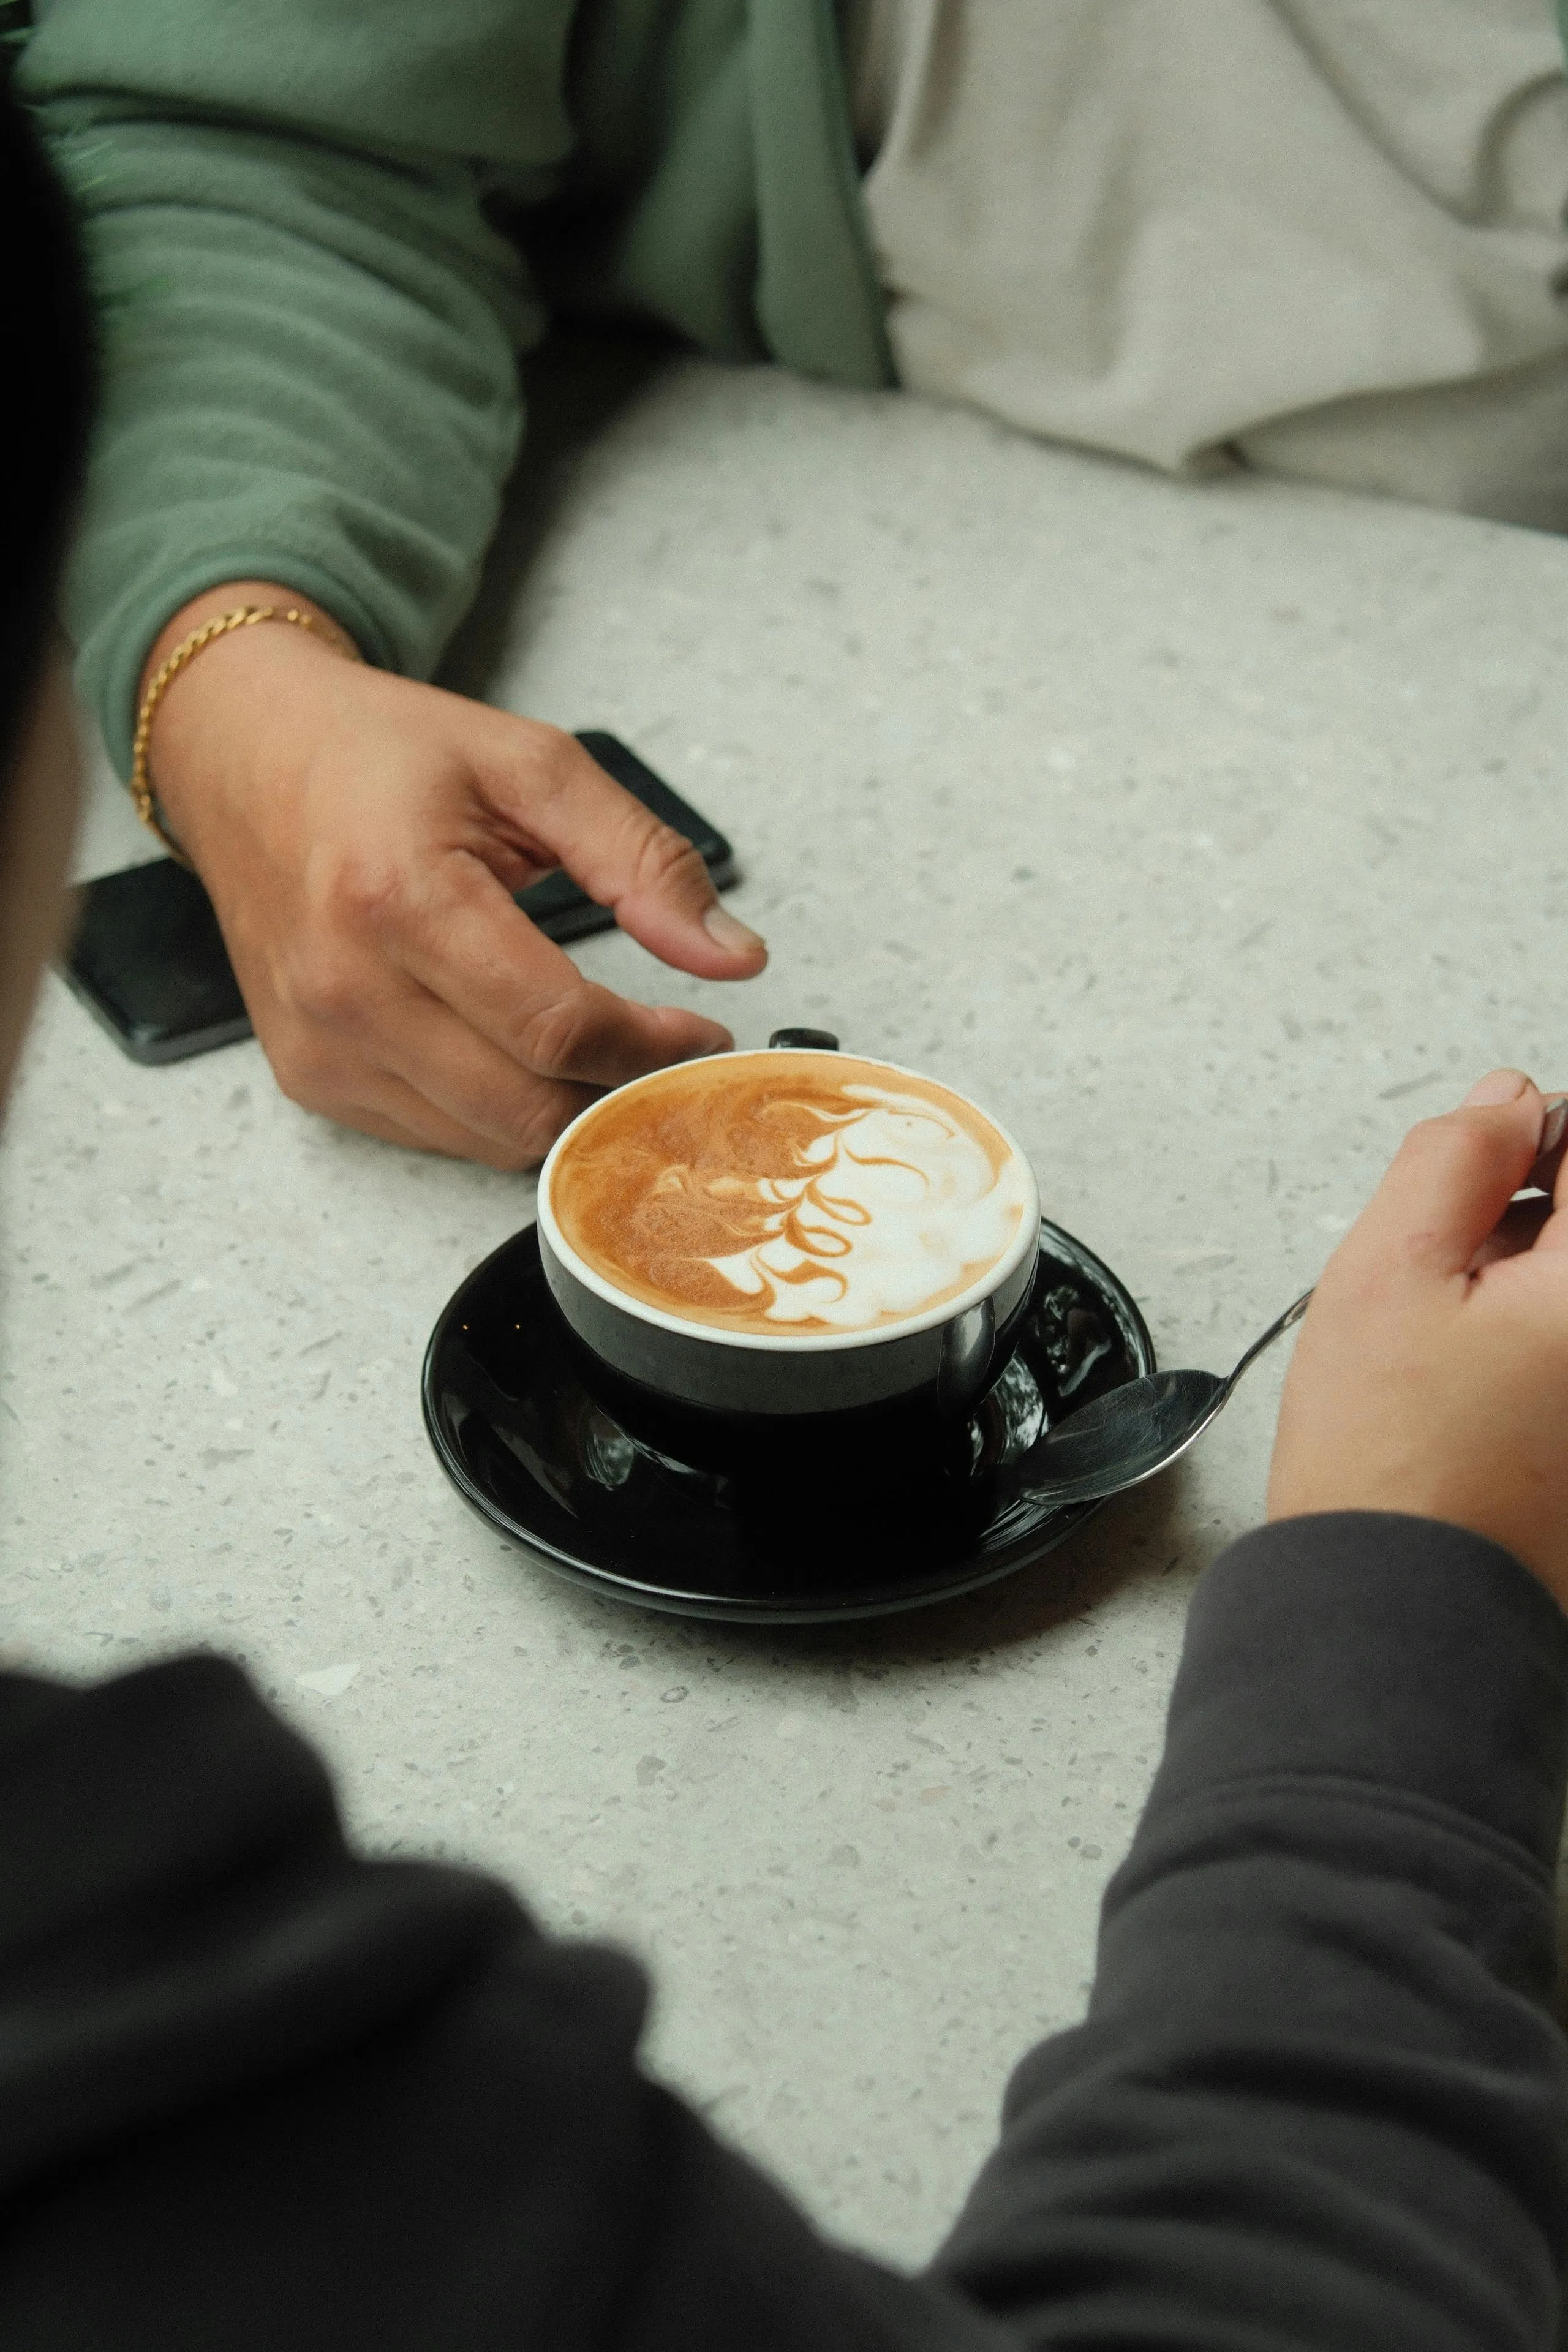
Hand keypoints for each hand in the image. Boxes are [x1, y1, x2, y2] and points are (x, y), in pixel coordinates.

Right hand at [142, 586, 765, 1166]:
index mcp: (398, 897)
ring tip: (605, 1053)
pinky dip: (498, 1113)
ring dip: (563, 1112)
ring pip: (486, 1139)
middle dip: (616, 1094)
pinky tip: (523, 1057)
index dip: (648, 1047)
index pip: (555, 1027)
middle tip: (665, 1055)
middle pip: (524, 1105)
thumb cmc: (378, 755)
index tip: (701, 1032)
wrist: (243, 757)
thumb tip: (733, 955)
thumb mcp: (530, 767)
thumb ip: (641, 859)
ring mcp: (320, 1044)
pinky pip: (435, 1135)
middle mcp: (345, 986)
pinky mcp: (309, 1076)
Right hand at [1268, 1069, 1567, 1605]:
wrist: (1399, 1615)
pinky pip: (1557, 1363)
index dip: (1528, 1145)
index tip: (1478, 1176)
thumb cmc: (1389, 1468)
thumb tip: (1508, 1100)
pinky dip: (1530, 1356)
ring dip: (1528, 1292)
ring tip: (1454, 1359)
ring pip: (1566, 1296)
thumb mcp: (1386, 1272)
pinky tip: (1477, 1399)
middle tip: (1450, 1284)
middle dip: (1528, 1227)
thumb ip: (1453, 1159)